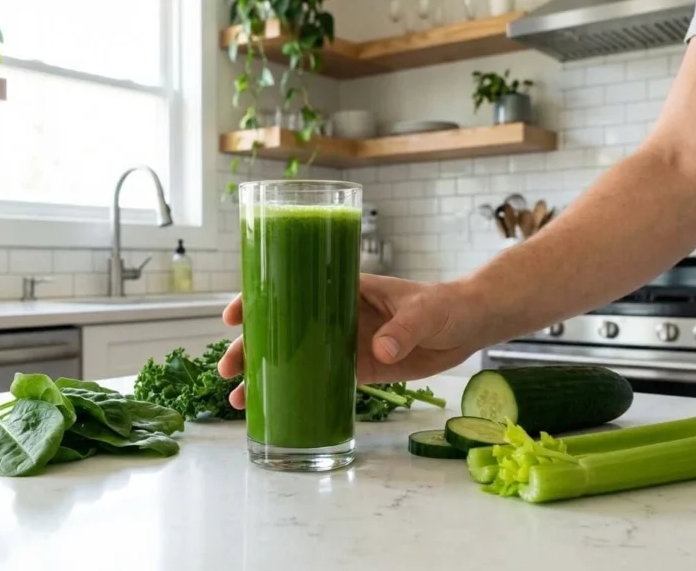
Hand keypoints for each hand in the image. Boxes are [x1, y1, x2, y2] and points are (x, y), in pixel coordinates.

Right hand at [217, 274, 479, 408]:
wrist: (468, 326)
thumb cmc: (445, 305)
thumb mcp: (424, 312)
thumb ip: (403, 330)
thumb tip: (380, 352)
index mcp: (343, 288)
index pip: (290, 288)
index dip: (257, 300)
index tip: (233, 316)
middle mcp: (335, 314)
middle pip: (282, 327)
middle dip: (250, 346)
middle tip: (227, 368)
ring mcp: (343, 342)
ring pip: (295, 356)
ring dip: (266, 373)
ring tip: (237, 398)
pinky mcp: (358, 368)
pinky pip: (320, 379)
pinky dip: (297, 392)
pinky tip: (274, 408)